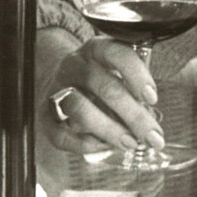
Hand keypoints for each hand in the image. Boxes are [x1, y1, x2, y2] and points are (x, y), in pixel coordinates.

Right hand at [39, 36, 163, 155]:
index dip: (136, 76)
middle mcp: (74, 65)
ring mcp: (56, 89)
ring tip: (129, 142)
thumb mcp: (113, 71)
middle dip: (133, 115)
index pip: (116, 53)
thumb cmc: (94, 79)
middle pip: (104, 87)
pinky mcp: (44, 115)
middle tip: (151, 136)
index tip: (152, 98)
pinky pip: (60, 133)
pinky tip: (102, 146)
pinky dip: (83, 144)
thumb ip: (132, 91)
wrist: (53, 78)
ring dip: (109, 129)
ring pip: (79, 107)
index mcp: (95, 49)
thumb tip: (151, 123)